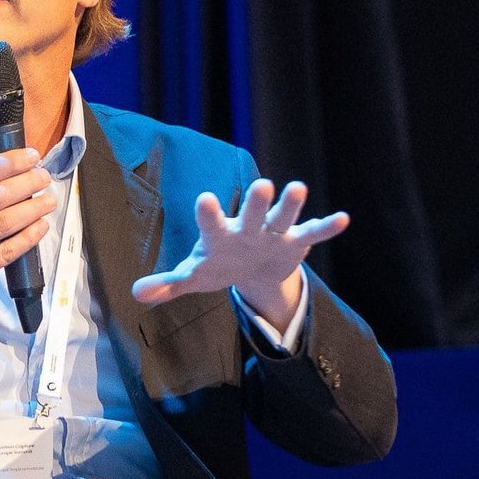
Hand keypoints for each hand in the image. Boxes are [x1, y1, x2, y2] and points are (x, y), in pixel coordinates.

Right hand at [0, 148, 56, 341]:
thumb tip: (12, 174)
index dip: (11, 163)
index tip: (31, 157)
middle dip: (27, 183)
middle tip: (44, 177)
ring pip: (4, 221)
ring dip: (32, 208)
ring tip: (49, 201)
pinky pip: (8, 250)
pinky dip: (28, 237)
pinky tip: (41, 227)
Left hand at [131, 179, 348, 330]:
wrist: (250, 269)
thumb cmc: (218, 265)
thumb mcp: (194, 277)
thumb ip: (168, 284)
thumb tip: (136, 294)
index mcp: (219, 235)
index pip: (211, 223)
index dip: (209, 213)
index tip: (205, 199)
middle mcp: (246, 227)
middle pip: (250, 213)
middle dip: (254, 201)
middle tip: (261, 184)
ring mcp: (272, 231)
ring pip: (282, 215)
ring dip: (289, 204)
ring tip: (298, 187)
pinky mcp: (294, 240)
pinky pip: (312, 232)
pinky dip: (326, 226)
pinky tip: (342, 219)